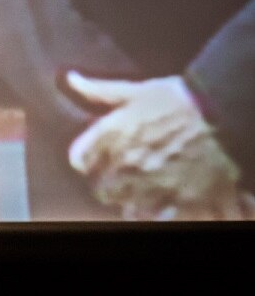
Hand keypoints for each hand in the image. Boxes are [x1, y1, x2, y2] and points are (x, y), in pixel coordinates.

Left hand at [65, 71, 253, 219]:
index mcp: (108, 137)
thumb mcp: (137, 91)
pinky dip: (159, 212)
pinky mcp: (174, 200)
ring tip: (153, 185)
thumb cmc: (179, 98)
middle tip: (134, 173)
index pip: (79, 160)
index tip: (103, 157)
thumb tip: (70, 78)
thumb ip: (99, 91)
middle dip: (113, 182)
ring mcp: (147, 185)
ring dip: (135, 199)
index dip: (91, 159)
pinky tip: (168, 200)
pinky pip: (154, 217)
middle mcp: (122, 164)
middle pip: (101, 188)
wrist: (224, 110)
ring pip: (125, 205)